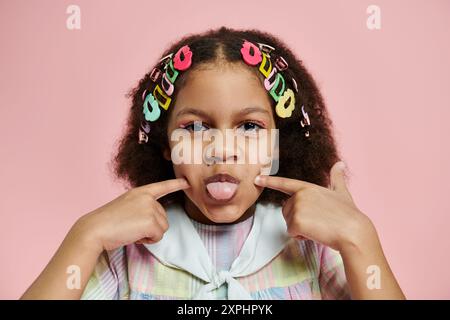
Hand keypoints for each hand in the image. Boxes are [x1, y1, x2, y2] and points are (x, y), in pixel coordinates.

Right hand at [75, 178, 189, 252]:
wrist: (95, 229)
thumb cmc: (106, 223)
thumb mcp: (126, 208)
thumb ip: (141, 208)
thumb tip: (155, 222)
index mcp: (140, 192)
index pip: (162, 186)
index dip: (176, 184)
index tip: (187, 182)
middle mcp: (148, 197)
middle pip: (163, 217)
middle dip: (150, 227)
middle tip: (130, 227)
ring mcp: (151, 208)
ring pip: (163, 227)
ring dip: (149, 234)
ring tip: (131, 230)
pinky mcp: (152, 221)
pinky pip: (158, 236)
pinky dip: (148, 240)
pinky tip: (133, 235)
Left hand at [254, 161, 374, 252]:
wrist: (353, 231)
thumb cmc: (349, 214)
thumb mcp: (342, 192)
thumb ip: (337, 178)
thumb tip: (340, 164)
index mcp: (308, 187)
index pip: (285, 183)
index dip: (269, 181)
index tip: (256, 179)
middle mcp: (300, 195)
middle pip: (286, 210)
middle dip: (298, 218)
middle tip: (318, 221)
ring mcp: (297, 207)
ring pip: (288, 222)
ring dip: (300, 228)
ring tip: (318, 226)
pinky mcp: (296, 221)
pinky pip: (291, 232)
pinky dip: (301, 236)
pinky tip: (315, 233)